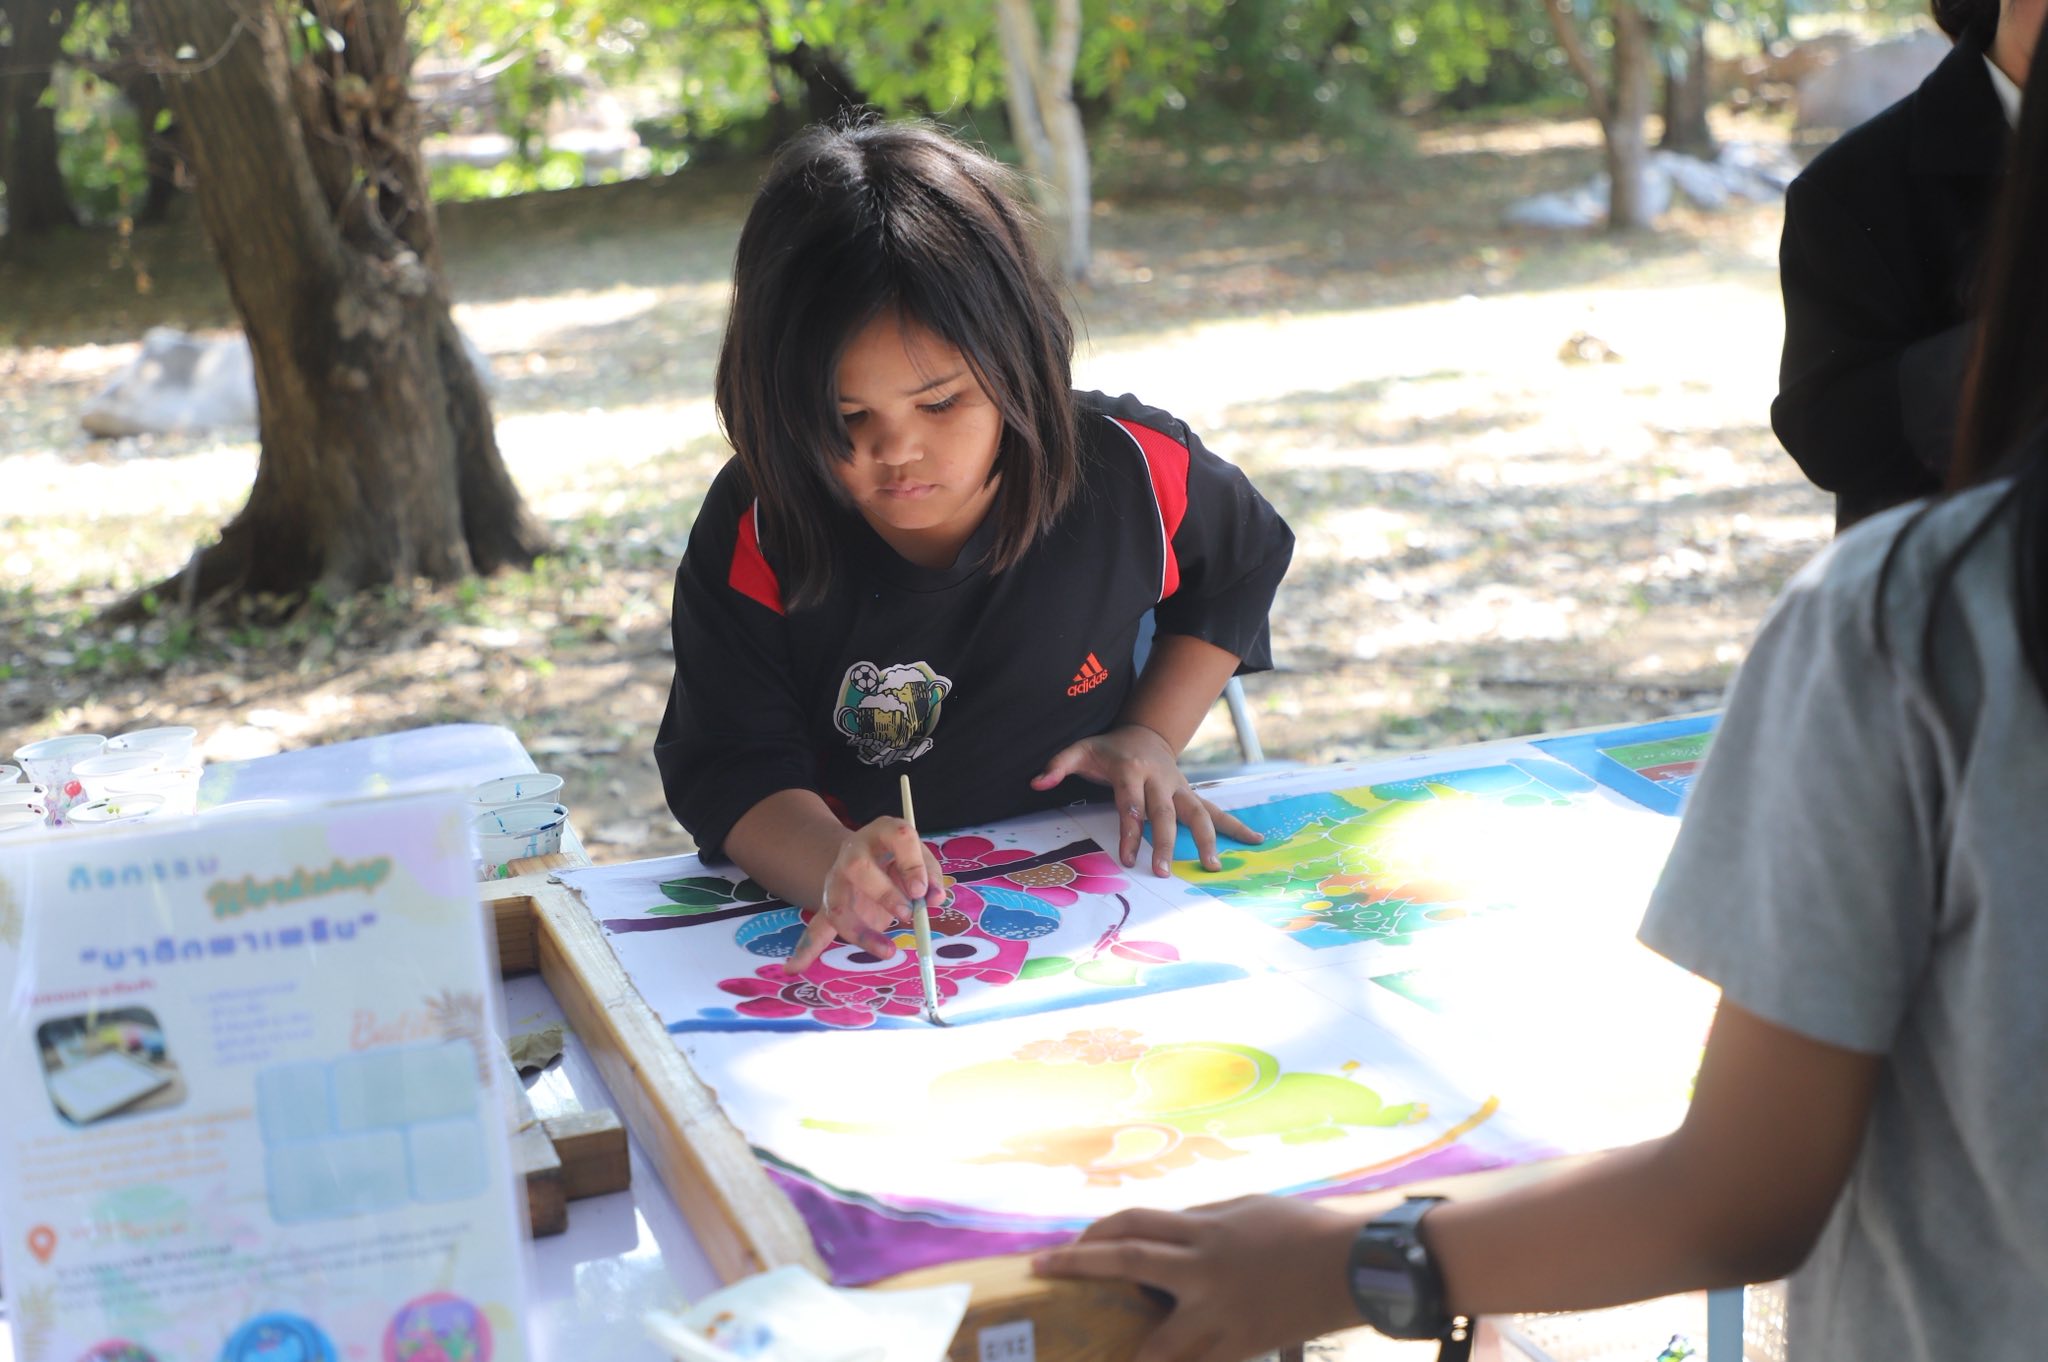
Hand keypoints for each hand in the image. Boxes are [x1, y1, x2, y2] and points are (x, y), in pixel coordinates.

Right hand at [787, 816, 943, 971]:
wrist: (869, 852)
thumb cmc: (900, 856)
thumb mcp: (921, 856)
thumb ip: (930, 876)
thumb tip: (934, 900)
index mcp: (882, 832)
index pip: (898, 837)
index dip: (912, 863)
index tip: (922, 891)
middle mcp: (854, 852)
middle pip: (858, 869)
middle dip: (883, 893)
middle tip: (908, 914)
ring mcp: (837, 879)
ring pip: (837, 904)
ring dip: (861, 931)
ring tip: (888, 952)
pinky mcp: (831, 904)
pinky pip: (817, 927)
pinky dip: (806, 949)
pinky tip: (794, 967)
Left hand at [1030, 1196, 1365, 1361]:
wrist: (1352, 1265)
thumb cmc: (1300, 1229)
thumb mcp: (1245, 1211)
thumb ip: (1201, 1223)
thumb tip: (1163, 1233)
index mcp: (1203, 1230)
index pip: (1132, 1225)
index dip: (1091, 1234)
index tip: (1059, 1248)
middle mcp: (1204, 1268)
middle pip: (1128, 1261)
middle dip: (1079, 1266)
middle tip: (1041, 1271)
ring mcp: (1221, 1312)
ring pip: (1157, 1340)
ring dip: (1121, 1351)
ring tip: (1090, 1357)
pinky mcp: (1242, 1346)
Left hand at [1031, 724, 1261, 875]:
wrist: (1144, 731)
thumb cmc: (1109, 748)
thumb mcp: (1080, 749)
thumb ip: (1057, 764)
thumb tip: (1036, 782)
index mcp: (1132, 769)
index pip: (1131, 802)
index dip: (1130, 829)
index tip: (1129, 858)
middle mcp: (1160, 778)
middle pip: (1166, 813)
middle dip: (1166, 842)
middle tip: (1163, 871)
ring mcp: (1180, 786)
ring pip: (1198, 812)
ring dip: (1209, 839)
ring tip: (1214, 867)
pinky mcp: (1191, 794)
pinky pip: (1215, 810)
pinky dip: (1236, 825)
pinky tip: (1256, 840)